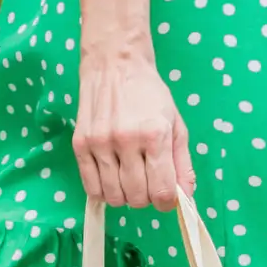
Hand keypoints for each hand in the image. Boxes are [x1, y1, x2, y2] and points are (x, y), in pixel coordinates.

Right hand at [74, 41, 196, 210]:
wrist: (115, 65)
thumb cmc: (150, 95)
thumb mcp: (176, 125)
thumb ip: (183, 164)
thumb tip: (185, 198)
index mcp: (155, 135)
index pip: (162, 191)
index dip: (167, 202)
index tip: (167, 196)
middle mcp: (126, 140)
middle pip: (138, 198)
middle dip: (147, 198)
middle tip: (148, 182)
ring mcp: (100, 143)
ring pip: (114, 197)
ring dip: (125, 196)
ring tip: (129, 180)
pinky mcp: (80, 144)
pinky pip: (91, 188)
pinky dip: (104, 192)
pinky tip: (112, 179)